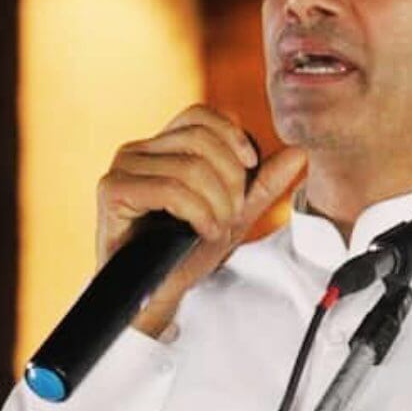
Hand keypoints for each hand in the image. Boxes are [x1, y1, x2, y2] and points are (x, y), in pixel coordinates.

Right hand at [95, 105, 306, 336]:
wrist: (156, 296)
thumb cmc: (186, 253)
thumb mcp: (234, 214)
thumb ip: (263, 183)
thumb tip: (299, 152)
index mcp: (162, 146)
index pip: (202, 115)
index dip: (233, 136)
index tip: (250, 167)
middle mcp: (138, 150)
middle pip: (201, 139)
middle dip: (230, 179)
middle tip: (232, 214)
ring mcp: (123, 168)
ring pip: (190, 167)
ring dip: (216, 203)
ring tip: (217, 229)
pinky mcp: (112, 191)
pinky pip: (170, 189)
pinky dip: (198, 212)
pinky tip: (203, 231)